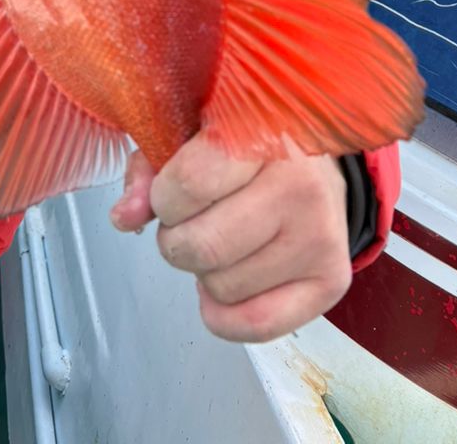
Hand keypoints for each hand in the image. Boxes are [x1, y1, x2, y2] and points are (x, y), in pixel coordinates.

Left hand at [109, 134, 352, 342]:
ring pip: (222, 288)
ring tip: (224, 239)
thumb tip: (124, 217)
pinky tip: (230, 278)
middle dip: (177, 241)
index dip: (164, 198)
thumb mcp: (189, 133)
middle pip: (203, 246)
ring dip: (204, 272)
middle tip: (191, 223)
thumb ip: (150, 170)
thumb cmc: (243, 142)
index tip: (171, 193)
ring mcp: (321, 235)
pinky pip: (255, 325)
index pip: (190, 184)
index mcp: (263, 131)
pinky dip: (224, 314)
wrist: (312, 161)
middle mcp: (301, 183)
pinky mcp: (332, 279)